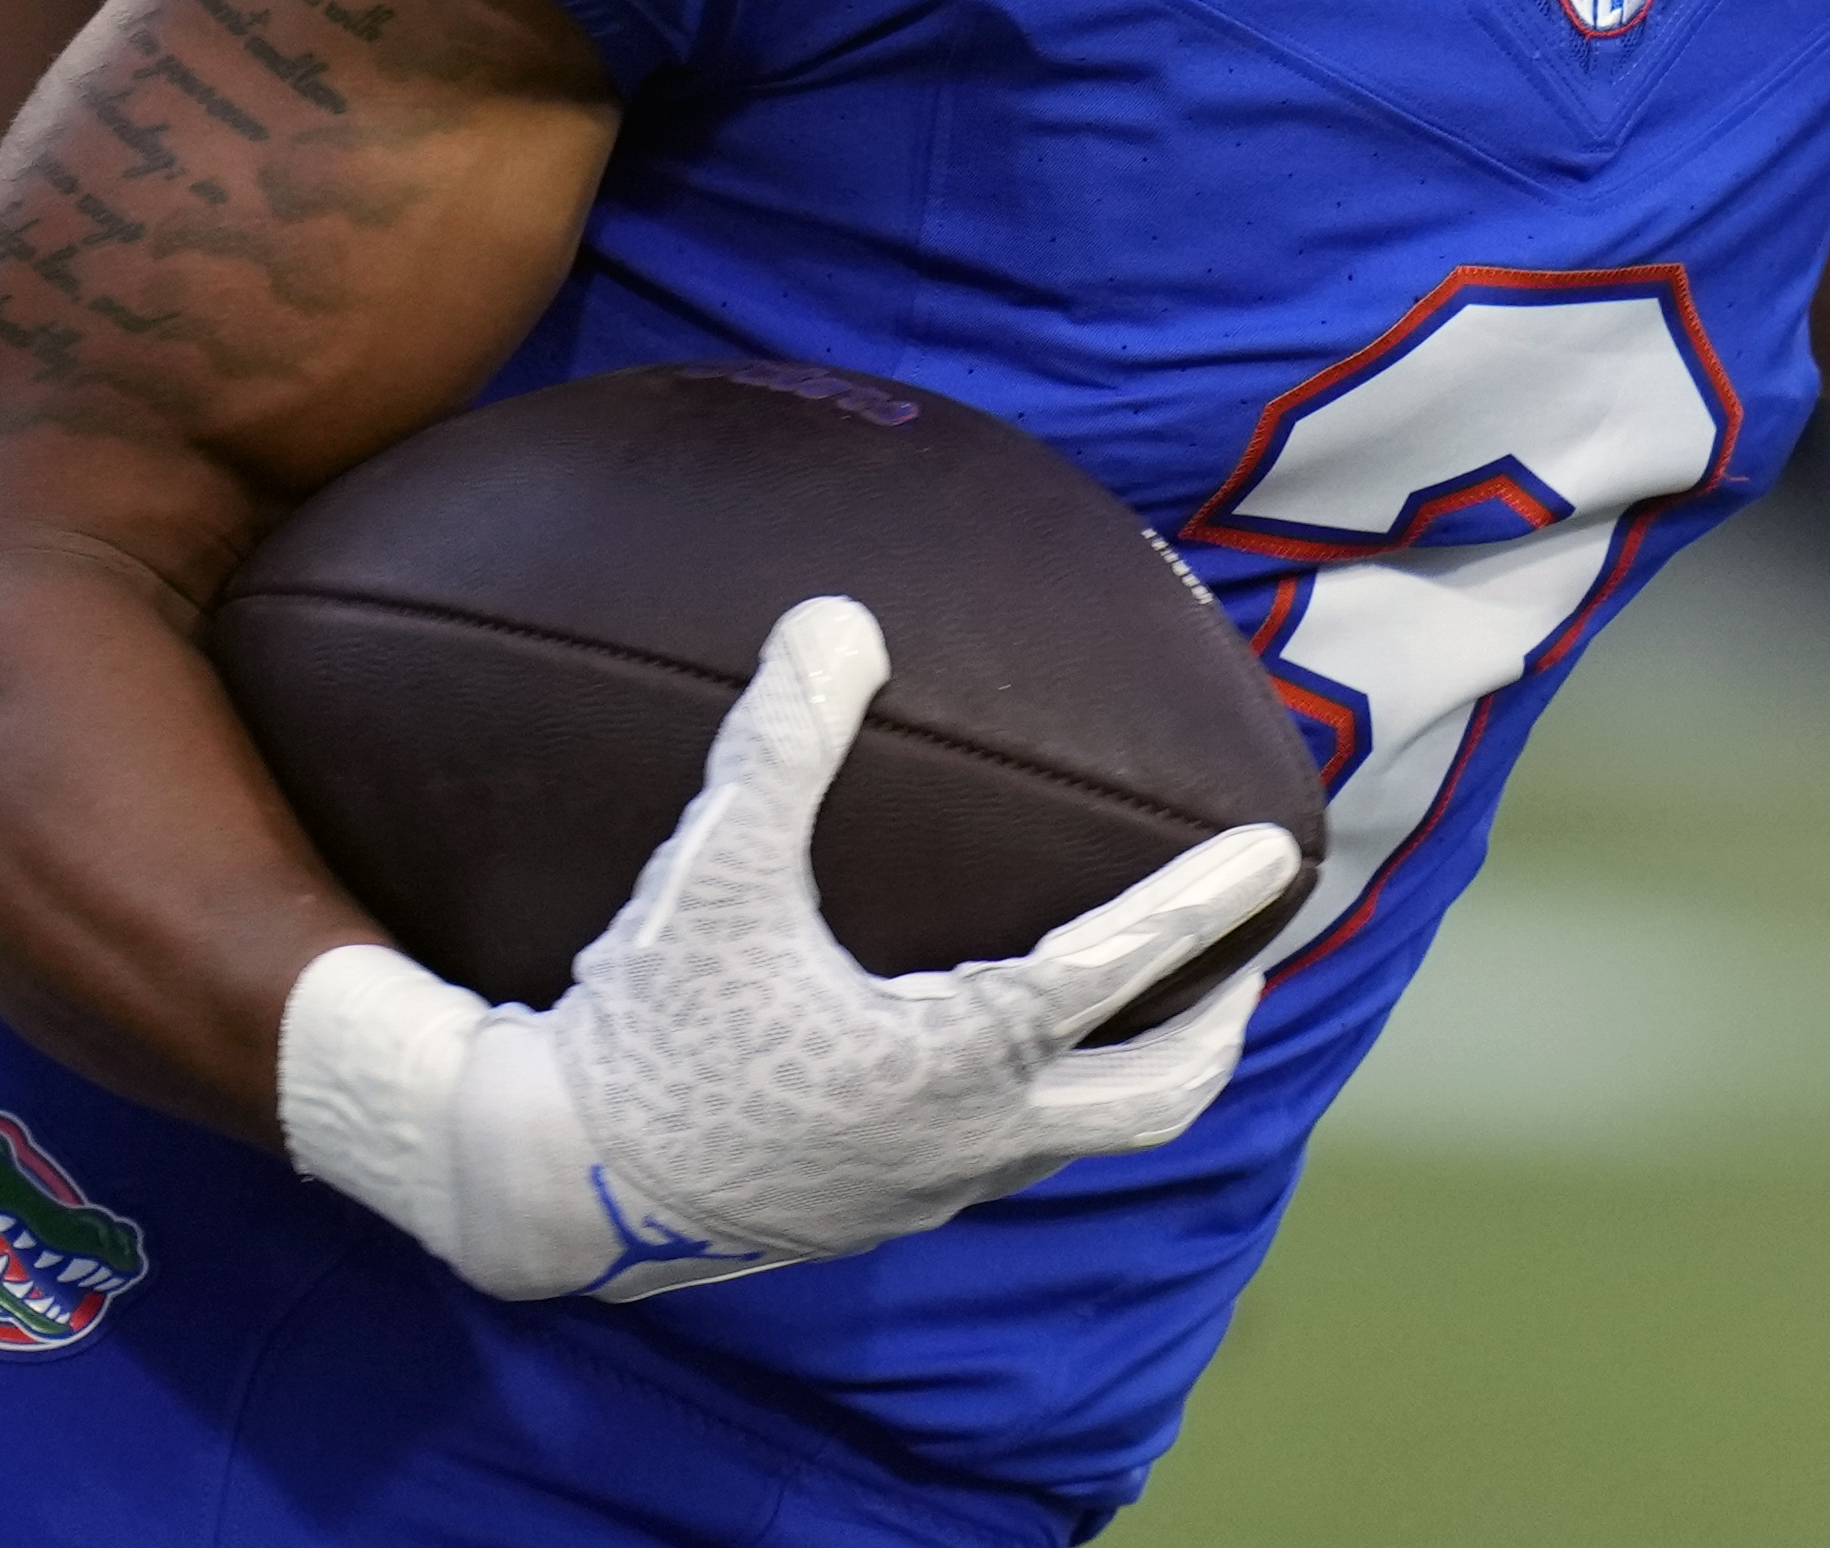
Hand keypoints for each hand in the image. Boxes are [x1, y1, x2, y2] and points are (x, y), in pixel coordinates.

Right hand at [282, 596, 1299, 1300]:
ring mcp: (929, 1189)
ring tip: (1164, 1005)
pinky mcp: (880, 1213)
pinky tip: (1015, 1058)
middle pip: (1153, 1100)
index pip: (1116, 970)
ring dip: (1142, 1070)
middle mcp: (965, 1139)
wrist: (552, 1187)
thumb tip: (837, 616)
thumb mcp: (714, 876)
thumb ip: (781, 744)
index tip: (1277, 851)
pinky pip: (1010, 1159)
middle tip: (1252, 956)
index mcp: (951, 1058)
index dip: (1201, 904)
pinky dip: (1052, 1103)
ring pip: (1084, 1140)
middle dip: (1216, 1023)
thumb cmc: (645, 1028)